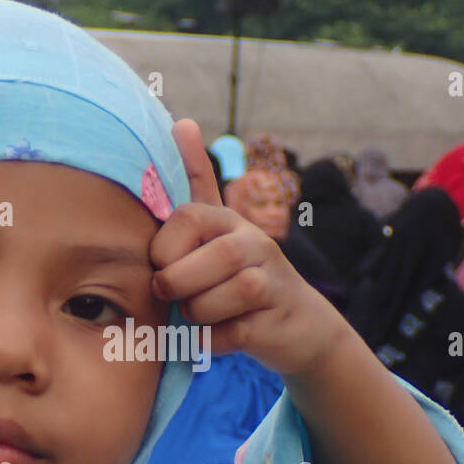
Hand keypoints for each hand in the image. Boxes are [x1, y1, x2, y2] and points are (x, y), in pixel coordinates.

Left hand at [150, 119, 345, 376]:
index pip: (185, 217)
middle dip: (177, 285)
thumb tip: (181, 121)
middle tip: (179, 295)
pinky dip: (212, 342)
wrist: (299, 327)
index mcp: (228, 221)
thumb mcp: (217, 230)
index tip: (164, 263)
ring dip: (196, 315)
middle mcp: (253, 242)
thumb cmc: (240, 278)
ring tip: (205, 314)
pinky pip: (224, 335)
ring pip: (211, 301)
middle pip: (200, 262)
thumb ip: (196, 181)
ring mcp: (268, 282)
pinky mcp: (273, 321)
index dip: (164, 247)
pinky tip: (223, 335)